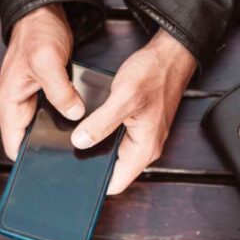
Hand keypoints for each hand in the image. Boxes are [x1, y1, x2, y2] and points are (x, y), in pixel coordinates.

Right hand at [0, 4, 83, 157]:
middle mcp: (15, 105)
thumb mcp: (48, 61)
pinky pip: (49, 117)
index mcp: (8, 102)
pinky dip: (62, 122)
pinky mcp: (41, 95)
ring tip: (77, 144)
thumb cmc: (37, 33)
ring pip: (40, 130)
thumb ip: (60, 91)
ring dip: (56, 136)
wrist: (43, 13)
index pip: (12, 146)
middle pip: (27, 141)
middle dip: (46, 150)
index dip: (28, 160)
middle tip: (71, 159)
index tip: (48, 169)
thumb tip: (73, 114)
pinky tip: (79, 125)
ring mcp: (28, 101)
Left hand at [70, 30, 195, 193]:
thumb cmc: (154, 74)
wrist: (170, 56)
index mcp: (144, 149)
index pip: (116, 183)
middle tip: (70, 153)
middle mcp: (144, 147)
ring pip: (113, 153)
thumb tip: (79, 141)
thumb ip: (101, 122)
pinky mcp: (138, 126)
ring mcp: (142, 137)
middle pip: (113, 169)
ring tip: (79, 136)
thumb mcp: (123, 97)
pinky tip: (91, 123)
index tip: (75, 177)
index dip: (95, 183)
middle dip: (92, 164)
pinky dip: (103, 133)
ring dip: (97, 147)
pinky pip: (116, 138)